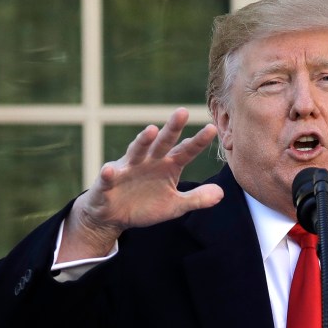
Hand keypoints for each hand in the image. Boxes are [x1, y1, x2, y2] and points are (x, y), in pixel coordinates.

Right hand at [57, 108, 223, 260]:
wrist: (114, 216)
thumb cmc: (145, 205)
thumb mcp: (175, 206)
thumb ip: (196, 199)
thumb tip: (221, 193)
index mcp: (167, 166)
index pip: (186, 151)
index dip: (198, 141)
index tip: (212, 128)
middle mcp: (149, 161)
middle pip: (163, 143)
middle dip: (172, 128)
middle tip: (183, 111)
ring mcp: (128, 169)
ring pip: (136, 152)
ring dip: (142, 141)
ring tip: (151, 130)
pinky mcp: (107, 182)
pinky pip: (108, 177)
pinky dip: (108, 174)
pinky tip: (109, 170)